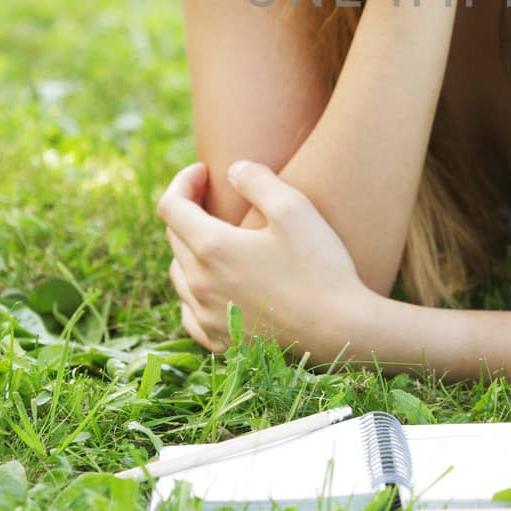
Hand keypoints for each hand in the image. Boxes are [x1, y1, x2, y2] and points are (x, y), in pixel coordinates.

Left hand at [157, 159, 373, 360]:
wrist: (340, 330)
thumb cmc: (319, 266)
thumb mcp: (294, 209)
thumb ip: (258, 180)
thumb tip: (233, 170)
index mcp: (211, 248)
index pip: (170, 206)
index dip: (183, 182)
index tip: (205, 172)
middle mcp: (199, 284)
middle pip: (173, 238)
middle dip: (187, 210)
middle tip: (214, 196)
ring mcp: (207, 317)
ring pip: (179, 275)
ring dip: (189, 250)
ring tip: (217, 238)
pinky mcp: (221, 341)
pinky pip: (189, 312)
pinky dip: (195, 291)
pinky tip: (214, 285)